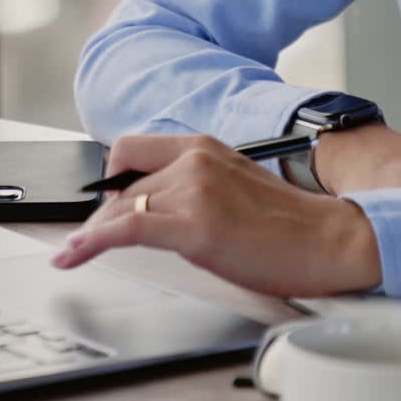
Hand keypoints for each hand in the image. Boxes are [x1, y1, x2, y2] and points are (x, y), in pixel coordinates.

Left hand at [50, 134, 381, 297]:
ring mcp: (195, 189)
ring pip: (119, 208)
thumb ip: (193, 185)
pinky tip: (72, 254)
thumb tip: (153, 209)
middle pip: (120, 183)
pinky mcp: (196, 225)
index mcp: (203, 145)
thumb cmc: (286, 223)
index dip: (109, 180)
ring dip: (93, 234)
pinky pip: (126, 229)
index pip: (132, 150)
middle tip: (95, 241)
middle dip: (102, 215)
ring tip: (74, 253)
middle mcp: (195, 159)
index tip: (99, 204)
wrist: (328, 238)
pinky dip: (90, 243)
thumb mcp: (231, 186)